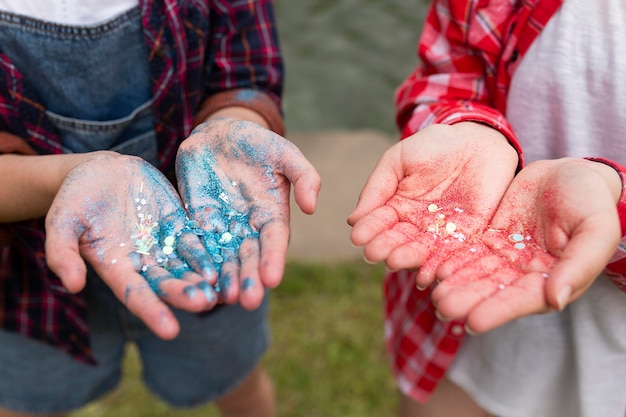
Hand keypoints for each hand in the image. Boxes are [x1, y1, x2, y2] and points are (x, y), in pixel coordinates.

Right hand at [45, 152, 218, 339]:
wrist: (101, 172)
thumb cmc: (75, 198)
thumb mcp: (61, 221)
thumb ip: (63, 252)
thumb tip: (72, 285)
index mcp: (116, 266)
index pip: (135, 294)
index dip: (152, 311)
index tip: (170, 331)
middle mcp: (143, 261)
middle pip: (167, 282)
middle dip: (185, 294)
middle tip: (204, 304)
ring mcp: (163, 244)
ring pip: (187, 266)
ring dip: (203, 278)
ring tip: (221, 289)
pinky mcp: (179, 224)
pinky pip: (197, 240)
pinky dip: (211, 251)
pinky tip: (227, 259)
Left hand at [176, 118, 320, 308]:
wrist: (219, 133)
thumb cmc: (257, 142)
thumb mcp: (285, 153)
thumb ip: (304, 176)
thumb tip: (311, 207)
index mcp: (272, 214)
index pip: (274, 241)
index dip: (273, 259)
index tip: (272, 278)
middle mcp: (249, 227)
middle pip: (249, 257)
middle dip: (249, 278)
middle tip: (248, 301)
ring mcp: (222, 226)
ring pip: (224, 258)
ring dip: (224, 279)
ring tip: (223, 299)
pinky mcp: (197, 222)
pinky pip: (196, 244)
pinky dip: (198, 262)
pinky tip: (195, 280)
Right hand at [347, 122, 518, 287]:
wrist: (477, 141)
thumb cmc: (432, 146)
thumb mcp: (399, 160)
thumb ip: (378, 187)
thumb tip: (353, 219)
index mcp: (395, 208)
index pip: (379, 222)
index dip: (368, 230)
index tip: (357, 237)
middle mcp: (415, 225)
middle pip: (398, 241)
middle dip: (385, 247)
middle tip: (373, 254)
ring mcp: (440, 233)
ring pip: (422, 250)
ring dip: (408, 258)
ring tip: (394, 262)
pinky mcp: (468, 236)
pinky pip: (453, 254)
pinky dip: (441, 266)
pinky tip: (429, 276)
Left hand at [432, 158, 621, 331]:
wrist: (571, 173)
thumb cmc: (591, 202)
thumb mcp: (596, 228)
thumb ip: (579, 264)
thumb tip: (557, 300)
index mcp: (554, 279)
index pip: (523, 300)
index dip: (499, 310)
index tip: (474, 322)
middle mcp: (525, 274)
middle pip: (493, 290)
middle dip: (468, 299)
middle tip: (442, 308)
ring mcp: (505, 257)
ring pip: (476, 273)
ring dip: (455, 284)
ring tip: (432, 294)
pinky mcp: (490, 239)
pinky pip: (468, 251)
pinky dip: (451, 260)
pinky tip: (432, 268)